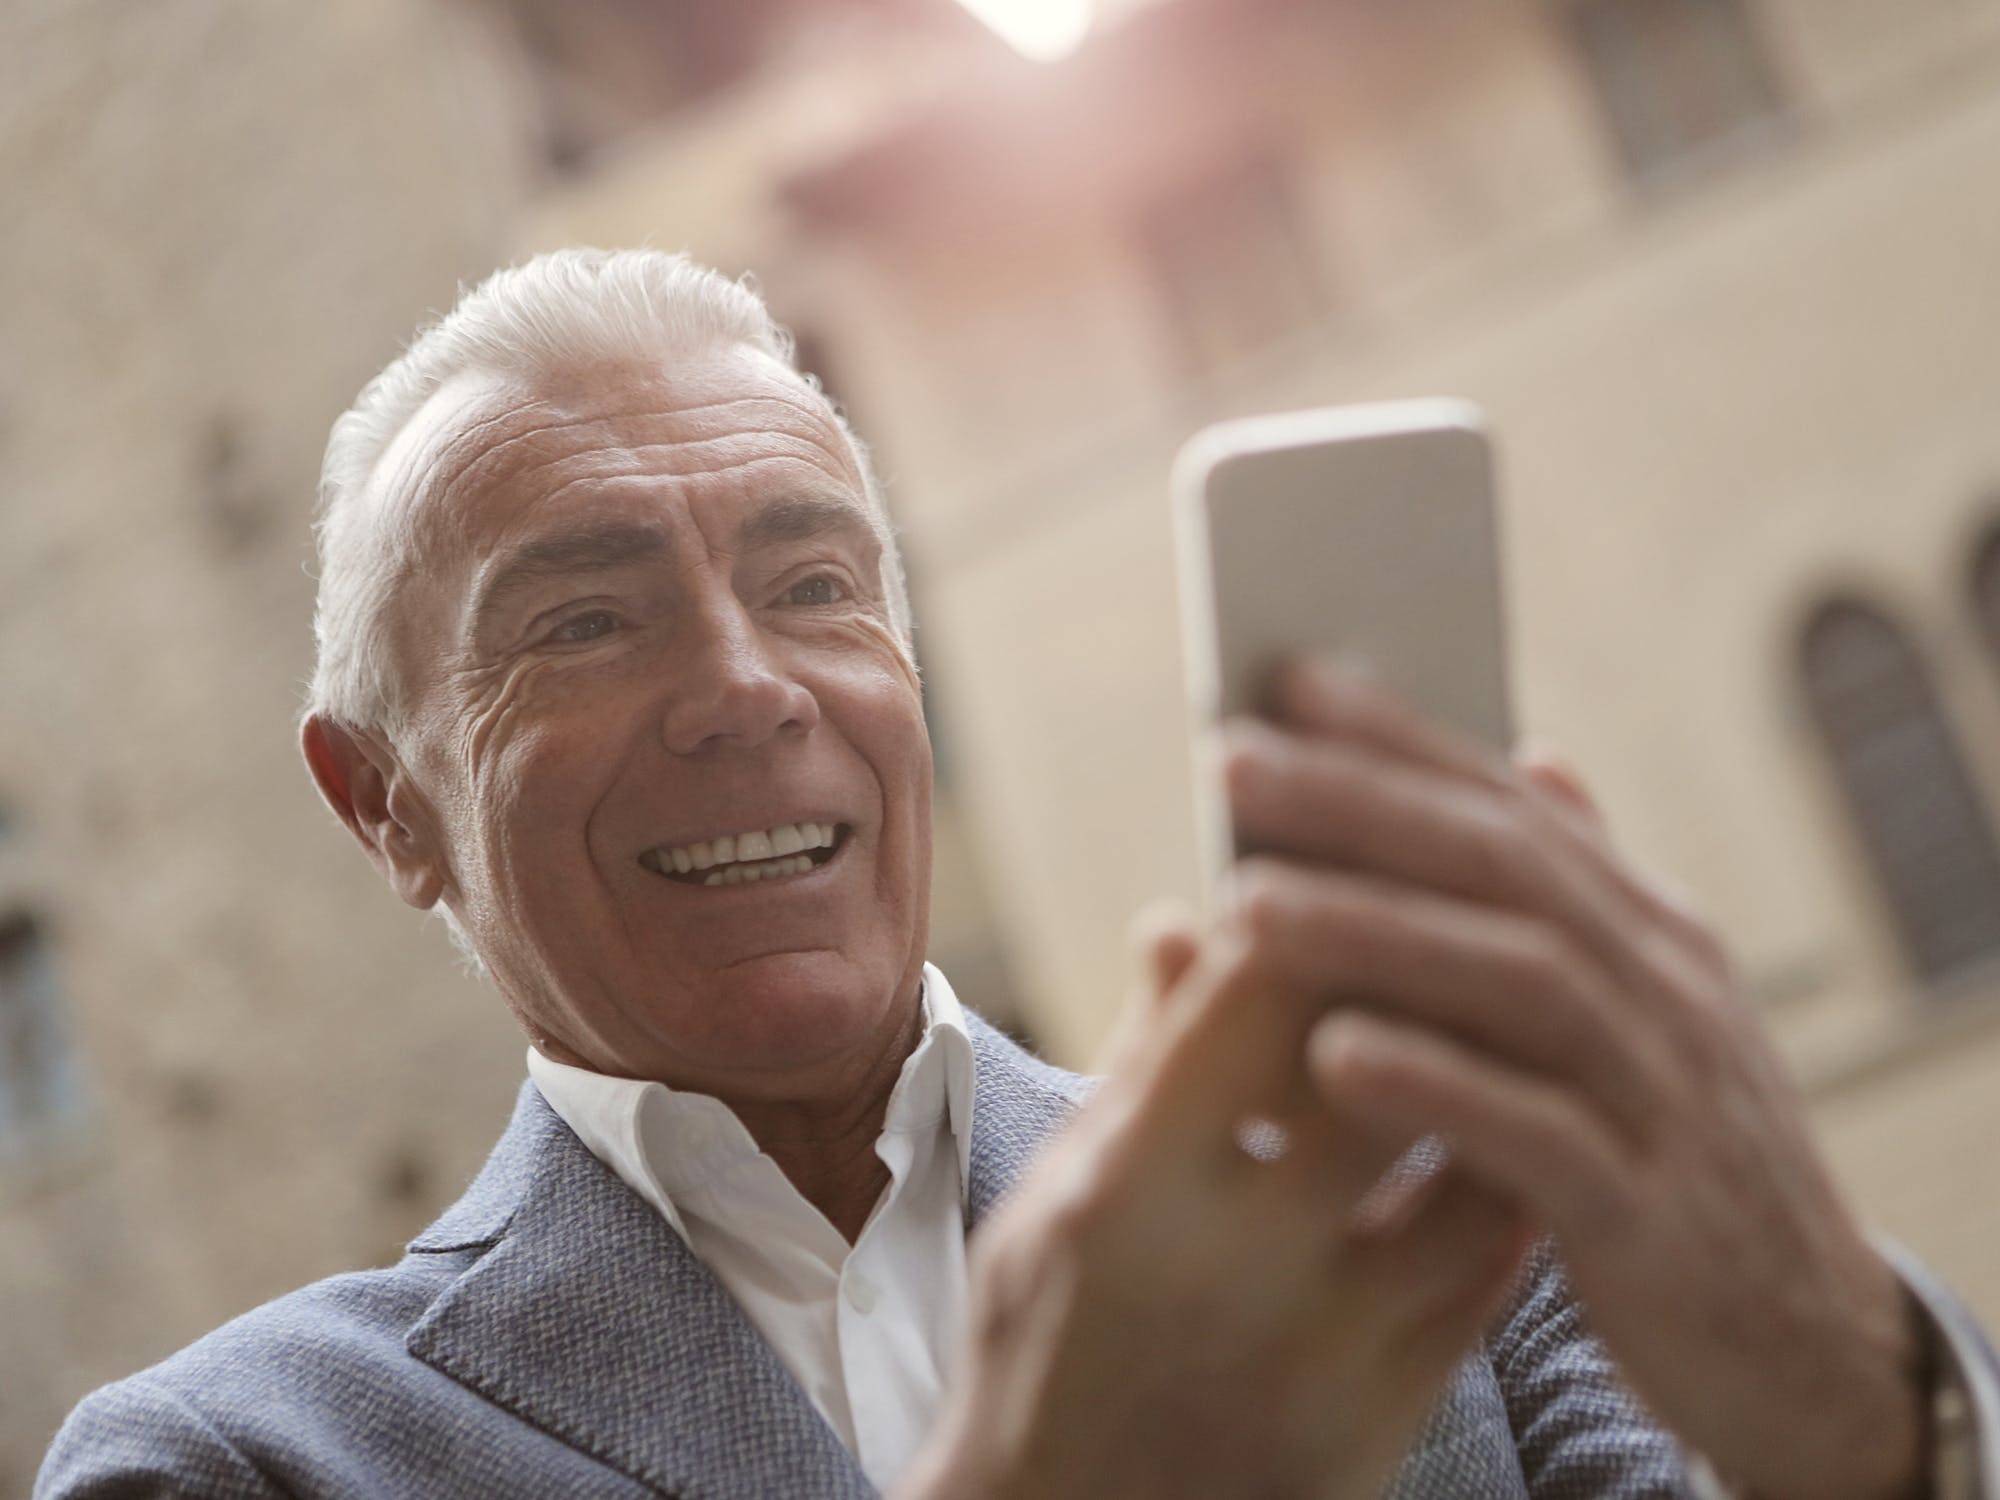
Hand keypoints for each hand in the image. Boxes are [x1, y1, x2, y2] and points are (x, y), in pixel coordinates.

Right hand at [896, 910, 1528, 1499]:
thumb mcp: (1054, 1196)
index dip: (1317, 901)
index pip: (1261, 994)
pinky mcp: (1387, 1420)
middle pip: (1391, 1066)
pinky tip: (1499, 1138)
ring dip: (1491, 1082)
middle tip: (1454, 915)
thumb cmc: (1040, 1348)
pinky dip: (1502, 1193)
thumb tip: (1183, 922)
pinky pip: (1491, 1279)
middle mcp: (1236, 1264)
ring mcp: (1325, 1350)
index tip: (1342, 855)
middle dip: (1426, 977)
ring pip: (1473, 1172)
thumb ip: (1140, 1060)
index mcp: (1129, 1188)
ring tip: (1499, 1018)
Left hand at [1216, 657, 1926, 1499]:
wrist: (1812, 1344)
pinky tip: (1332, 1055)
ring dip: (1376, 929)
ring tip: (1247, 901)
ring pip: (1517, 981)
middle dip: (1362, 806)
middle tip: (1230, 762)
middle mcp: (1663, 992)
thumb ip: (1580, 894)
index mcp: (1648, 935)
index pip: (1511, 808)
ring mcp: (1664, 1098)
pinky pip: (1535, 1136)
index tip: (1286, 679)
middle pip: (1503, 870)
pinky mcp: (1648, 1215)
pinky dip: (1437, 1087)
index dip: (1400, 739)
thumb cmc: (1680, 1158)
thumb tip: (1530, 761)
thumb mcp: (1645, 1013)